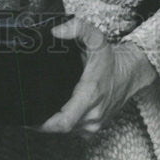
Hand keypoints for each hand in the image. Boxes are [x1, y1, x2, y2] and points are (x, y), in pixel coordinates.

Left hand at [38, 17, 156, 136]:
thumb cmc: (111, 59)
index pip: (64, 122)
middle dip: (43, 121)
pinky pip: (74, 131)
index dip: (43, 124)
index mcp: (90, 95)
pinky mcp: (95, 128)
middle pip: (60, 128)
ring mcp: (95, 124)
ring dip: (53, 123)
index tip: (29, 116)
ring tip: (42, 108)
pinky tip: (57, 112)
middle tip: (28, 107)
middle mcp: (93, 114)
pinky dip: (64, 124)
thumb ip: (77, 28)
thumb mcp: (96, 37)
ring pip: (66, 131)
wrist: (131, 73)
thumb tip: (56, 31)